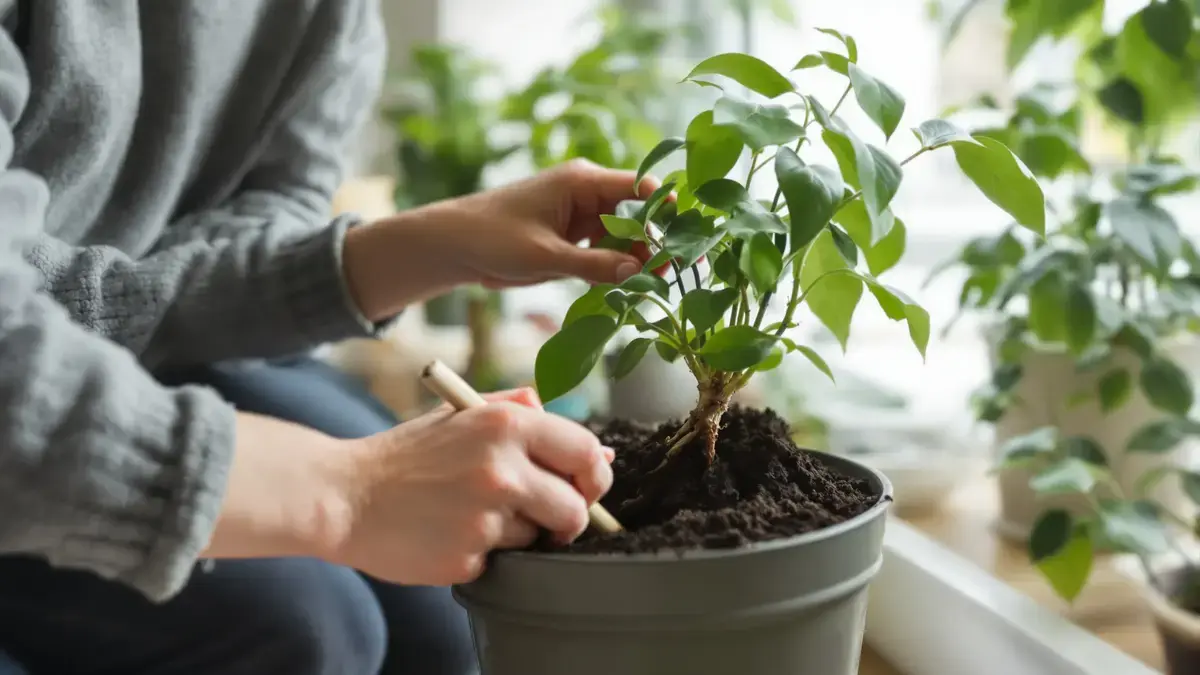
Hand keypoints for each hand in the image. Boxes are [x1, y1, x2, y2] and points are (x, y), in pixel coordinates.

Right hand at [328, 388, 614, 585]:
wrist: (344, 496)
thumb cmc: (408, 455)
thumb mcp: (462, 414)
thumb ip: (525, 414)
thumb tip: (598, 448)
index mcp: (505, 424)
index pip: (586, 452)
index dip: (594, 475)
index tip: (585, 486)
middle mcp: (501, 469)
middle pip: (575, 508)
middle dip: (568, 517)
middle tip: (546, 515)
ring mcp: (484, 517)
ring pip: (538, 537)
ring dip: (519, 532)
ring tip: (475, 514)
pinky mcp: (467, 558)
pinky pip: (501, 560)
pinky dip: (484, 552)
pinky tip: (451, 533)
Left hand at [343, 159, 664, 321]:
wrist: (454, 246)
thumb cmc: (492, 237)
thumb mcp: (544, 256)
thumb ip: (591, 264)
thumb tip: (637, 271)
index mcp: (581, 181)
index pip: (639, 186)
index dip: (665, 209)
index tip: (686, 237)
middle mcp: (586, 194)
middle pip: (637, 214)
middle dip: (656, 241)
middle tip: (678, 271)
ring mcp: (580, 216)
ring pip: (624, 236)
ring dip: (639, 258)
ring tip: (659, 284)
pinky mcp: (572, 238)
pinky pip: (606, 251)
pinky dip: (617, 267)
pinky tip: (632, 287)